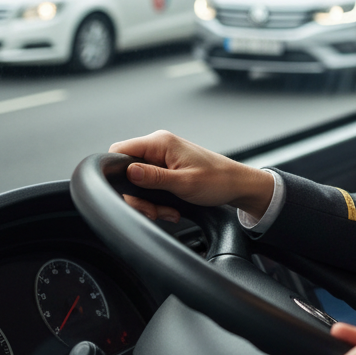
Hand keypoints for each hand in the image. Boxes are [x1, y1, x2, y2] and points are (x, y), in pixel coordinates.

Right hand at [108, 130, 274, 222]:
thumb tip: (129, 172)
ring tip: (168, 212)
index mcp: (161, 142)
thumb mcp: (184, 182)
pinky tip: (171, 209)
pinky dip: (158, 201)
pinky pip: (151, 186)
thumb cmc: (218, 180)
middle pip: (127, 172)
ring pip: (138, 183)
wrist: (238, 186)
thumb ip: (154, 178)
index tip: (130, 192)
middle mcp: (159, 147)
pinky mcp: (167, 170)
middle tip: (154, 210)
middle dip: (138, 197)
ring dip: (150, 202)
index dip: (117, 172)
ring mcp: (163, 159)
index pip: (119, 150)